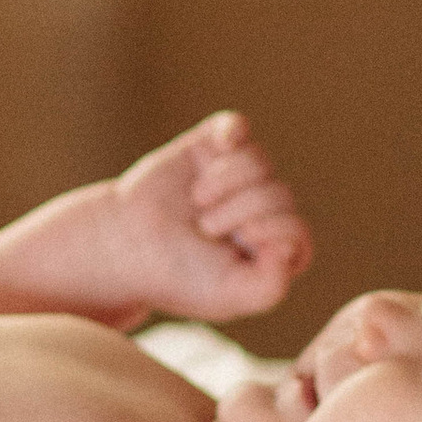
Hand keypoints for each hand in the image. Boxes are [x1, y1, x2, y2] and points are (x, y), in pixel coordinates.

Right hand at [101, 112, 312, 323]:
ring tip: (199, 201)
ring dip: (224, 182)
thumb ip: (269, 287)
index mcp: (272, 248)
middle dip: (240, 211)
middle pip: (279, 194)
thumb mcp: (226, 295)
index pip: (296, 232)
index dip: (271, 231)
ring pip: (258, 161)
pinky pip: (237, 125)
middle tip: (206, 227)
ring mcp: (238, 175)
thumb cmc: (176, 276)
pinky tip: (223, 143)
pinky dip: (233, 130)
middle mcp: (262, 208)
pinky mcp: (211, 147)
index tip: (239, 241)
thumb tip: (288, 247)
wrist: (125, 247)